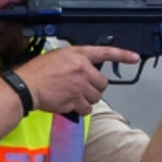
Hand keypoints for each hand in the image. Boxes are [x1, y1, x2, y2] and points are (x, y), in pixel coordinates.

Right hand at [13, 42, 137, 117]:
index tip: (135, 58)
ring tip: (73, 96)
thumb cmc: (37, 71)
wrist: (27, 86)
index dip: (123, 55)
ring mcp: (80, 86)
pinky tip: (70, 104)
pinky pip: (86, 108)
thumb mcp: (57, 56)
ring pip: (96, 97)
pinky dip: (80, 109)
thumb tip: (85, 69)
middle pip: (102, 83)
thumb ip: (75, 61)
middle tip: (82, 88)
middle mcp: (82, 69)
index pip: (105, 52)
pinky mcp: (76, 100)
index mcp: (78, 55)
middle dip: (94, 88)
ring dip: (87, 99)